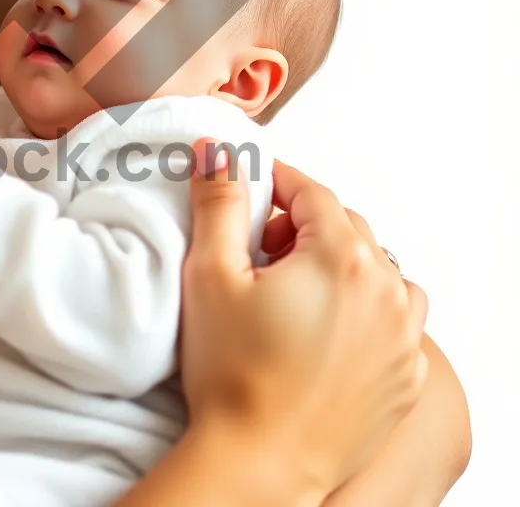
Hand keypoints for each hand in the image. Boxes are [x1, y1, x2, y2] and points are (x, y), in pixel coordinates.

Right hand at [179, 140, 427, 502]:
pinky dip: (367, 307)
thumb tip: (218, 151)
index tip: (253, 186)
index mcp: (341, 259)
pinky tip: (324, 326)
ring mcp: (403, 338)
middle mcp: (385, 292)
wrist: (258, 464)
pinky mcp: (405, 377)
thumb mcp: (210, 273)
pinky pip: (397, 319)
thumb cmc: (233, 374)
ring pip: (379, 271)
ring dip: (341, 263)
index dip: (278, 182)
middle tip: (259, 248)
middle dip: (304, 225)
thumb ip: (219, 202)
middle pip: (347, 228)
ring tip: (296, 288)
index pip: (313, 193)